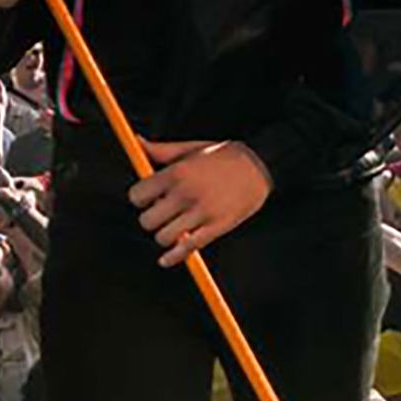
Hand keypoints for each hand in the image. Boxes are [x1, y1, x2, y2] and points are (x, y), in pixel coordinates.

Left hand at [130, 140, 272, 267]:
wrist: (262, 164)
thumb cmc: (225, 156)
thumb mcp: (194, 148)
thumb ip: (163, 150)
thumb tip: (137, 142)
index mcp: (178, 171)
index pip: (137, 195)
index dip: (141, 197)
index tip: (149, 197)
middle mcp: (187, 192)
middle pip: (147, 221)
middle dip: (152, 218)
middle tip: (163, 213)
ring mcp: (202, 211)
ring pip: (163, 237)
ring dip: (166, 234)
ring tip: (175, 226)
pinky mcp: (216, 226)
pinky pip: (186, 249)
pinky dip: (173, 257)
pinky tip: (168, 257)